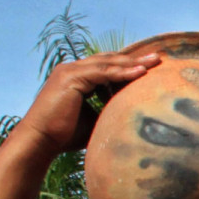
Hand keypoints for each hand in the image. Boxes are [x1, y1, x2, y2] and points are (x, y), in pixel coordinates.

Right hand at [12, 51, 161, 155]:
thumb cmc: (65, 135)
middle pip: (109, 60)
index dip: (128, 65)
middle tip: (158, 58)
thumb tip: (135, 115)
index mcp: (76, 77)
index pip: (107, 66)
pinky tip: (141, 73)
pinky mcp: (70, 78)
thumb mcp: (95, 119)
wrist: (40, 141)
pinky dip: (122, 72)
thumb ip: (110, 110)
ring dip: (133, 62)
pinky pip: (102, 73)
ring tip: (156, 61)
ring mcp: (69, 71)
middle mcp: (72, 69)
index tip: (151, 68)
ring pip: (107, 63)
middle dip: (134, 59)